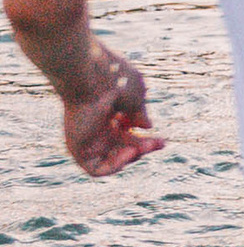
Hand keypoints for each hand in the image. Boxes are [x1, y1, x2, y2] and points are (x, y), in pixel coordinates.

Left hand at [61, 47, 165, 179]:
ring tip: (142, 148)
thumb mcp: (134, 97)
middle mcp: (98, 127)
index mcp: (110, 114)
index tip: (162, 139)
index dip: (146, 139)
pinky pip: (96, 169)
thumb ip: (140, 114)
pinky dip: (114, 166)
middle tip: (160, 144)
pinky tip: (129, 153)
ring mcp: (87, 139)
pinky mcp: (78, 150)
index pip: (129, 134)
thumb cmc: (113, 81)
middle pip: (123, 147)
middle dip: (144, 148)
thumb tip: (147, 127)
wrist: (91, 77)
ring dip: (132, 157)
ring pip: (112, 158)